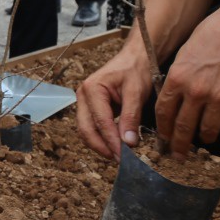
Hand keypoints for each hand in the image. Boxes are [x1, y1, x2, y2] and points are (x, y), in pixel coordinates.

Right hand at [75, 41, 153, 160]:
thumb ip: (131, 117)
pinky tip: (116, 145)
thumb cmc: (135, 70)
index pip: (100, 122)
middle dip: (102, 147)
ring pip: (87, 131)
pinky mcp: (91, 107)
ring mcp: (85, 102)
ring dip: (101, 145)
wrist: (135, 58)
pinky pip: (92, 127)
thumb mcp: (136, 92)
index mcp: (92, 88)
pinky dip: (103, 138)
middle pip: (86, 129)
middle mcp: (83, 95)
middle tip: (120, 160)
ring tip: (120, 155)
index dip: (112, 142)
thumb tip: (129, 143)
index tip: (125, 157)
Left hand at [154, 9, 219, 153]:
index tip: (164, 140)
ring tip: (204, 138)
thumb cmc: (208, 39)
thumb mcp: (182, 57)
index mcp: (177, 79)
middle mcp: (196, 91)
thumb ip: (176, 83)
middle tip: (178, 156)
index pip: (164, 113)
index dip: (163, 130)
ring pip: (209, 131)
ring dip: (205, 137)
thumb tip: (172, 106)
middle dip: (179, 146)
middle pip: (183, 128)